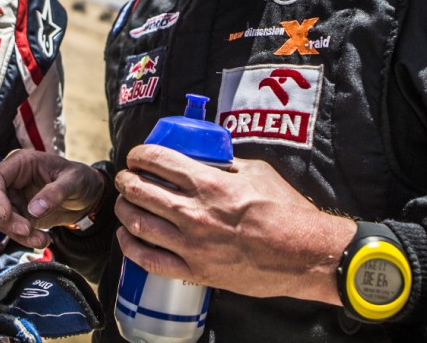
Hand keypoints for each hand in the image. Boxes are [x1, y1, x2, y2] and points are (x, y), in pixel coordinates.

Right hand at [0, 149, 105, 248]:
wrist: (88, 195)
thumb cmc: (80, 179)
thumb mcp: (74, 181)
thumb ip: (55, 192)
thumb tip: (34, 210)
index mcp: (21, 162)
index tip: (7, 215)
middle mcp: (12, 179)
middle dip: (6, 220)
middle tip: (28, 231)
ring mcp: (13, 197)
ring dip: (16, 233)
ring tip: (42, 240)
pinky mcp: (19, 213)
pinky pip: (11, 229)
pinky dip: (24, 238)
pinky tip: (43, 240)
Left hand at [114, 145, 355, 303]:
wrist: (303, 254)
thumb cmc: (285, 210)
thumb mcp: (257, 172)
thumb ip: (226, 164)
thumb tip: (207, 159)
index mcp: (208, 183)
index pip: (156, 160)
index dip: (139, 155)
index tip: (137, 156)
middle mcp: (193, 212)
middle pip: (139, 190)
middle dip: (126, 180)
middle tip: (126, 178)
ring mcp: (190, 244)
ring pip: (137, 223)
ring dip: (123, 209)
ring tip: (124, 203)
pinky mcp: (194, 271)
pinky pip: (148, 260)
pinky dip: (130, 246)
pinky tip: (126, 236)